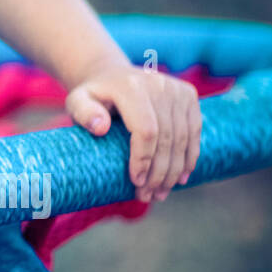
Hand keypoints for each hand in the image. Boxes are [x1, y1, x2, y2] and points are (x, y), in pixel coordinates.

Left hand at [64, 61, 201, 201]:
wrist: (111, 75)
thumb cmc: (93, 96)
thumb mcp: (77, 101)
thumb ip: (82, 113)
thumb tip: (100, 128)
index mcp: (130, 86)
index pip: (146, 130)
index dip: (144, 159)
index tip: (136, 182)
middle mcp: (158, 84)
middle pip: (167, 137)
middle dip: (159, 172)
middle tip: (148, 196)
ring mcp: (176, 89)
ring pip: (182, 138)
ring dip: (174, 171)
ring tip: (161, 193)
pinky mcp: (188, 95)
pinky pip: (194, 131)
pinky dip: (189, 157)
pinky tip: (180, 177)